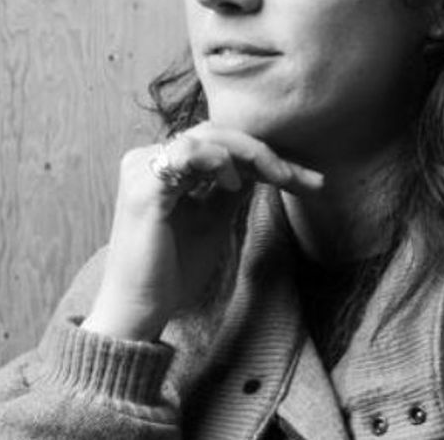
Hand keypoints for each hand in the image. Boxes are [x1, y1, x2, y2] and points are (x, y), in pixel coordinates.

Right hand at [80, 123, 322, 340]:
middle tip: (300, 178)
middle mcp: (147, 158)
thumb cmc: (171, 270)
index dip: (263, 158)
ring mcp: (142, 168)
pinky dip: (218, 161)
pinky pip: (187, 153)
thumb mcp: (212, 220)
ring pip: (207, 137)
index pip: (219, 145)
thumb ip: (230, 190)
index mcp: (162, 165)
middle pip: (216, 134)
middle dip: (264, 153)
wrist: (139, 309)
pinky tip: (234, 183)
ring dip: (249, 154)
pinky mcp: (144, 186)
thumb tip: (259, 167)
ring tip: (276, 178)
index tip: (305, 181)